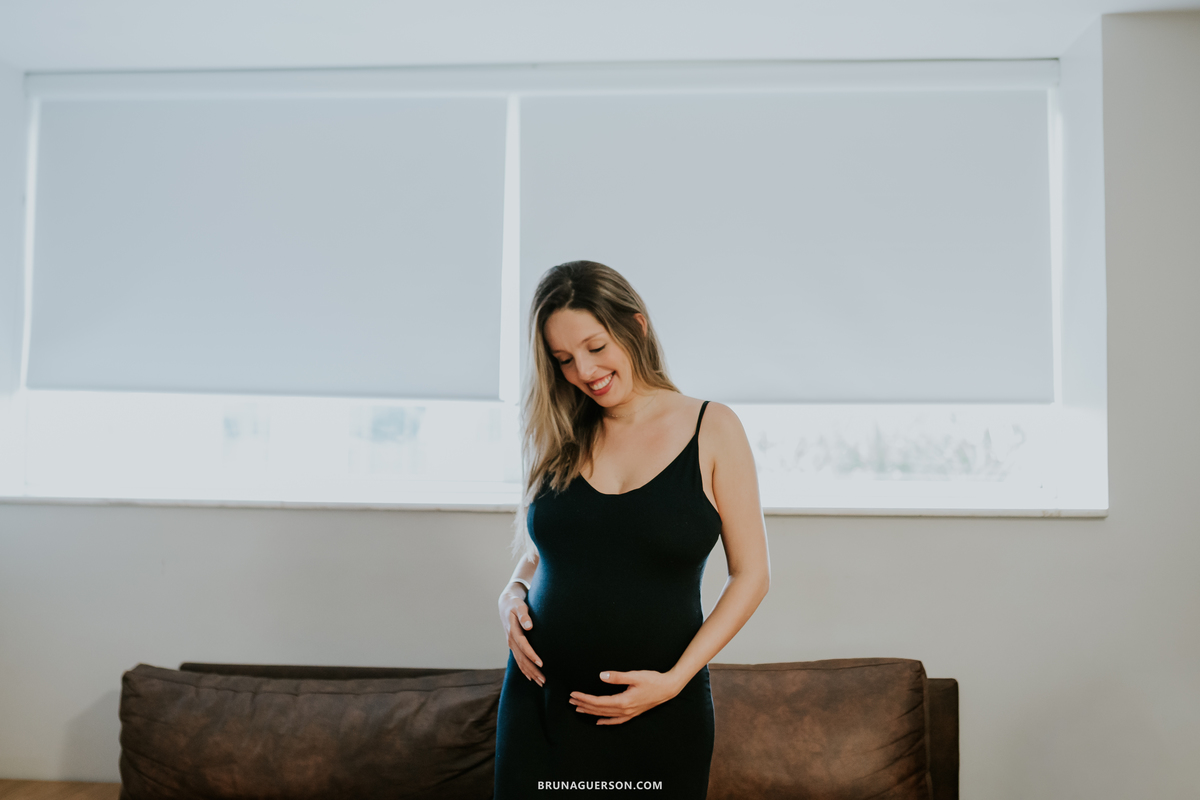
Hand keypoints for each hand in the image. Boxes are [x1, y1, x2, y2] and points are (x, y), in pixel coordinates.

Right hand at [498, 588, 543, 685]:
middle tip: (544, 680)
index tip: (541, 663)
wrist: (506, 604)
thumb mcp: (519, 606)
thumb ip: (524, 615)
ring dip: (530, 673)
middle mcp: (511, 640)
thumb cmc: (516, 604)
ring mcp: (511, 644)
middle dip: (533, 670)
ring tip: (541, 682)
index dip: (531, 655)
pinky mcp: (513, 646)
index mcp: (513, 631)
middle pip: (522, 658)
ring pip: (520, 662)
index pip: (523, 646)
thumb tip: (529, 626)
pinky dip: (524, 670)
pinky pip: (518, 660)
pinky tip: (530, 677)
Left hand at [569, 670, 684, 724]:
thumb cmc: (653, 680)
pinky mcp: (632, 713)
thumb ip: (617, 676)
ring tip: (578, 709)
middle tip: (571, 700)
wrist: (668, 688)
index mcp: (623, 701)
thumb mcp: (635, 675)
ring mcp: (629, 714)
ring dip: (591, 712)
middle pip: (599, 710)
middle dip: (584, 705)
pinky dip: (606, 721)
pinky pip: (616, 721)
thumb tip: (601, 676)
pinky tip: (598, 722)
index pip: (598, 702)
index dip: (584, 698)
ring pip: (605, 715)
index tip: (573, 694)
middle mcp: (624, 710)